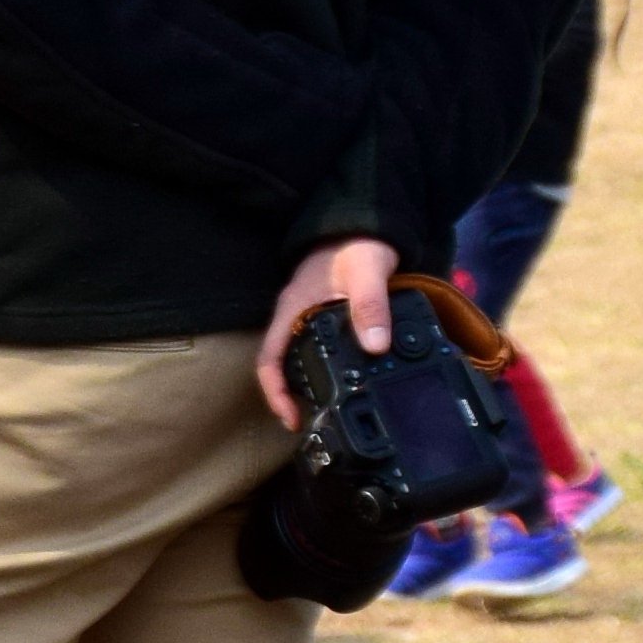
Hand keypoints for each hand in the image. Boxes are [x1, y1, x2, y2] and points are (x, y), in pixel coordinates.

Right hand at [256, 235, 396, 428]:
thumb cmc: (358, 243)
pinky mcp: (322, 314)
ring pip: (294, 357)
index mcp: (292, 309)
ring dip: (304, 384)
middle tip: (310, 423)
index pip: (269, 360)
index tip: (291, 418)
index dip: (275, 393)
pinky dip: (321, 368)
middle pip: (279, 365)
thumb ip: (371, 306)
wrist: (363, 220)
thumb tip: (374, 345)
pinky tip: (344, 378)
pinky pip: (313, 347)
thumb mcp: (366, 272)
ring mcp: (305, 315)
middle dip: (289, 397)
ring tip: (326, 408)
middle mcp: (293, 315)